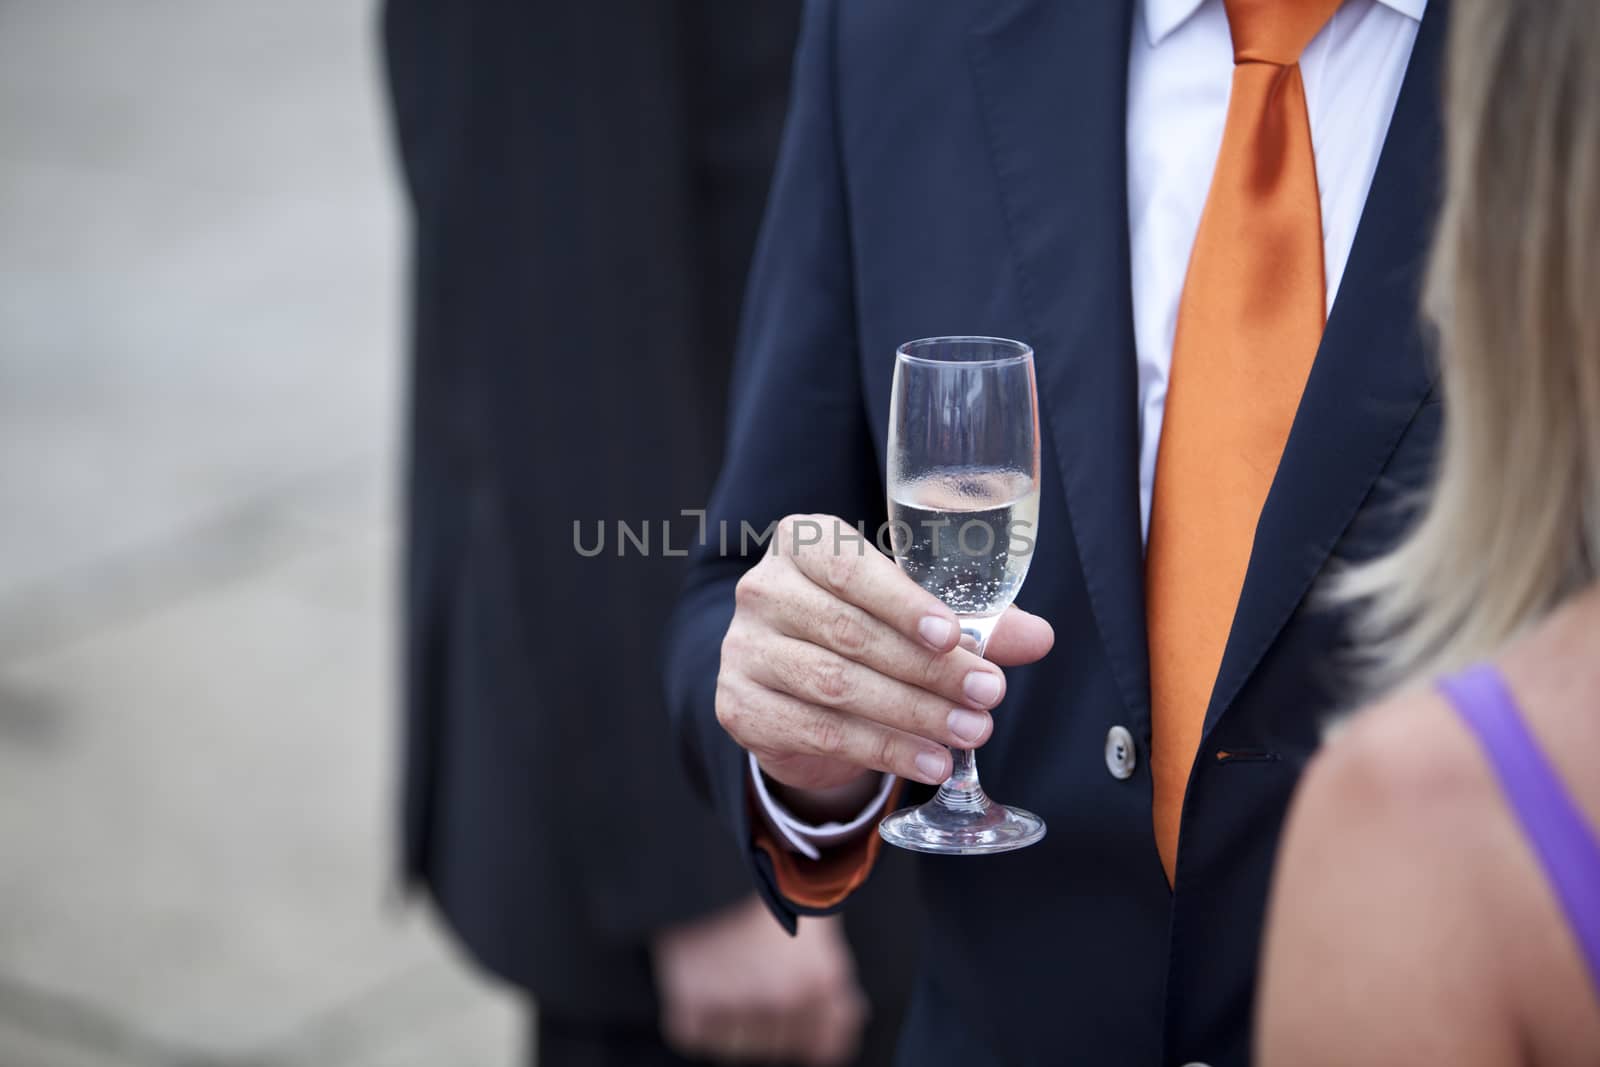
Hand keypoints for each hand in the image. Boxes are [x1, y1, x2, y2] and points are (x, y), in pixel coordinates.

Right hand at [652, 894, 866, 1064]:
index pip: (830, 1045)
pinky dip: (694, 1017)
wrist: (709, 857)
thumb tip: (852, 1017)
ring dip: (731, 1022)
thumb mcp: (816, 921)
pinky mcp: (690, 1006)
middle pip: (781, 1046)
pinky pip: (696, 1036)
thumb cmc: (766, 883)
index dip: (812, 1031)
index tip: (795, 1016)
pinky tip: (699, 980)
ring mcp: (737, 1005)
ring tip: (724, 976)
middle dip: (769, 1022)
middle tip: (750, 980)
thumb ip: (834, 976)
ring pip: (739, 1046)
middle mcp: (786, 999)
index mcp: (823, 979)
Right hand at [717, 514, 1054, 803]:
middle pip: (849, 633)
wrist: (790, 684)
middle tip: (988, 695)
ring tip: (970, 733)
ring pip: (835, 686)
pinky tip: (929, 762)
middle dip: (927, 670)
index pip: (849, 567)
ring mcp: (744, 650)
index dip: (902, 603)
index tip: (953, 635)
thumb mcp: (913, 613)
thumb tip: (1038, 637)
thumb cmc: (860, 628)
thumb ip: (974, 620)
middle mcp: (764, 590)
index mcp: (804, 543)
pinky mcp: (741, 707)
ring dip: (912, 715)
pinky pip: (818, 732)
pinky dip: (882, 751)